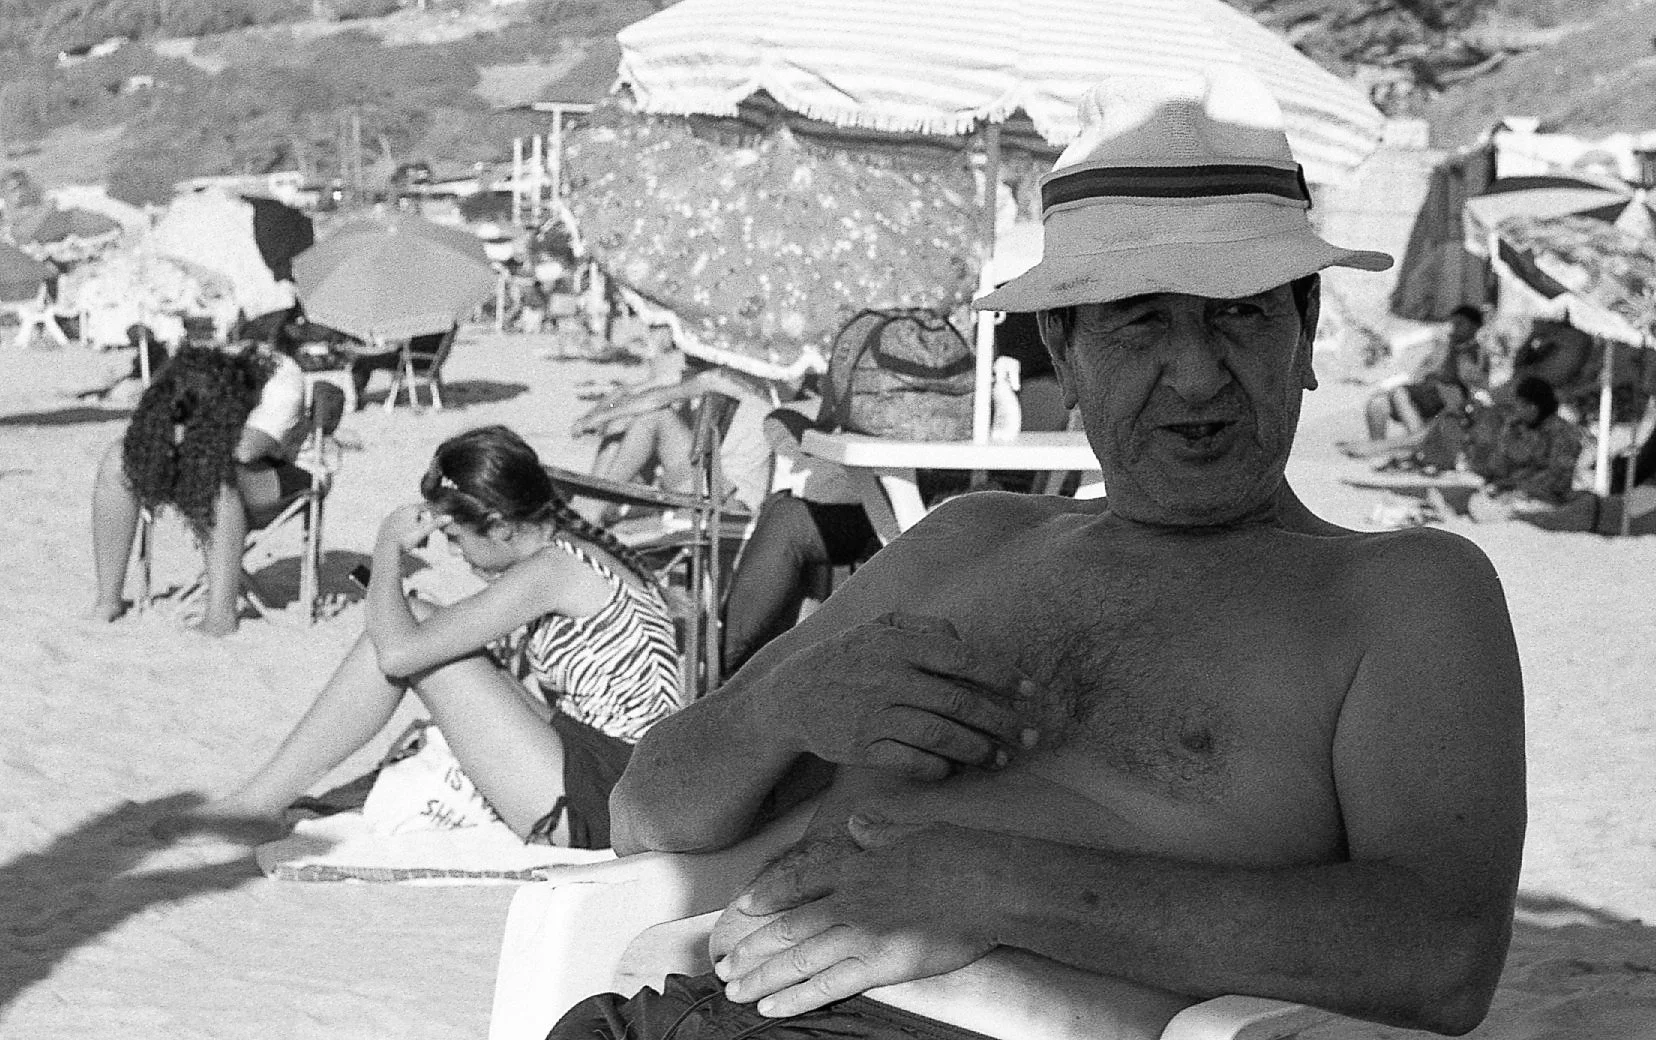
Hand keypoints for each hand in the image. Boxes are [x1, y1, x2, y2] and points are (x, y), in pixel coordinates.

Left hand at [376, 503, 442, 552]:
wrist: (386, 548)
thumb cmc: (406, 539)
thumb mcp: (423, 532)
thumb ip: (436, 523)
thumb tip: (450, 517)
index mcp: (410, 508)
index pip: (426, 508)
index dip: (432, 515)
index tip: (436, 522)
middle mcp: (400, 509)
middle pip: (416, 516)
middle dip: (422, 527)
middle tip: (424, 540)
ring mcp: (392, 516)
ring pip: (407, 521)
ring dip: (413, 530)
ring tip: (414, 543)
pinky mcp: (386, 523)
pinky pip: (398, 525)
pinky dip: (403, 531)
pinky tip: (404, 540)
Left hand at [717, 814, 996, 1015]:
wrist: (993, 882)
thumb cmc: (962, 854)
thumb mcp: (914, 830)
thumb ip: (879, 832)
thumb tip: (857, 824)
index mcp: (857, 863)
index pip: (799, 880)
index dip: (767, 894)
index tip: (744, 905)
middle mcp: (849, 898)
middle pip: (787, 926)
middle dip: (752, 947)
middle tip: (724, 964)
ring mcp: (861, 932)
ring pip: (797, 959)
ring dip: (761, 977)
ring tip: (735, 991)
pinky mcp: (880, 964)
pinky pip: (827, 985)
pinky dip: (795, 997)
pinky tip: (770, 1007)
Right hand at [755, 612, 1038, 779]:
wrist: (790, 696)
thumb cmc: (847, 658)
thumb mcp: (880, 627)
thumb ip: (926, 628)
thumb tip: (966, 642)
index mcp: (897, 645)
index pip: (961, 658)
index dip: (1001, 676)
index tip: (1031, 692)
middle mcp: (889, 678)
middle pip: (958, 703)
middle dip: (1001, 722)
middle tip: (1031, 736)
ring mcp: (875, 715)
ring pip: (940, 735)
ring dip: (978, 750)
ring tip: (1002, 759)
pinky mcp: (862, 748)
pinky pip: (912, 761)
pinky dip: (939, 767)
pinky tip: (955, 768)